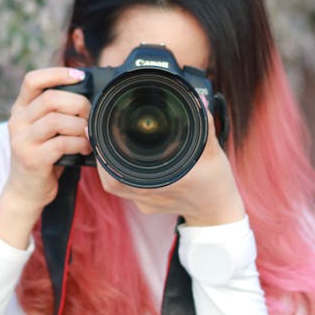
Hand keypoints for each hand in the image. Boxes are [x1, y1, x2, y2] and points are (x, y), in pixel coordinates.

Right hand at [0, 68, 90, 247]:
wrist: (25, 191)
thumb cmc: (44, 156)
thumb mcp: (44, 130)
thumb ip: (58, 112)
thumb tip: (91, 95)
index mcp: (20, 109)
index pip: (32, 80)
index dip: (57, 73)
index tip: (80, 76)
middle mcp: (17, 122)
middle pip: (50, 99)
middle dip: (78, 104)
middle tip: (91, 115)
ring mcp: (22, 140)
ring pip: (56, 121)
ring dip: (80, 126)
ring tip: (89, 134)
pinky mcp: (31, 159)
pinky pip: (60, 143)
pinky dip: (78, 143)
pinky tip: (84, 148)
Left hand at [95, 107, 245, 226]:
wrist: (216, 212)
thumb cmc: (216, 184)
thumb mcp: (214, 154)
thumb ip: (206, 127)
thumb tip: (199, 101)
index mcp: (165, 183)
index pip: (122, 177)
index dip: (105, 159)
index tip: (100, 137)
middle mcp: (151, 196)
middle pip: (112, 181)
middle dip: (102, 157)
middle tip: (98, 134)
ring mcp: (146, 202)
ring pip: (115, 185)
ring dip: (107, 165)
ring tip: (106, 142)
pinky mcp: (146, 204)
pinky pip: (124, 188)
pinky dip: (118, 172)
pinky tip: (120, 156)